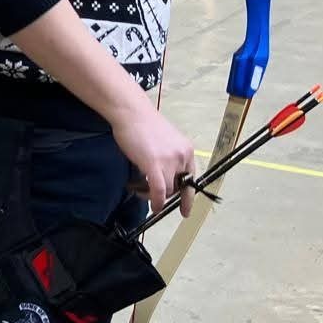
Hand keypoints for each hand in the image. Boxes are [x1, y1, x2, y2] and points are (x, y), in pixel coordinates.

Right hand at [113, 101, 197, 216]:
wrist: (131, 112)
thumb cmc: (142, 124)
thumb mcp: (164, 142)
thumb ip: (168, 158)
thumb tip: (161, 176)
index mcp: (186, 150)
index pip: (191, 179)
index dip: (188, 197)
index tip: (185, 210)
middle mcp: (182, 156)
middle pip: (179, 187)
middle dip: (165, 195)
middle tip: (150, 196)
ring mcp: (169, 160)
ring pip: (168, 191)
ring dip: (155, 197)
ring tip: (141, 191)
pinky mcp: (154, 164)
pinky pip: (159, 190)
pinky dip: (157, 202)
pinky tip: (153, 206)